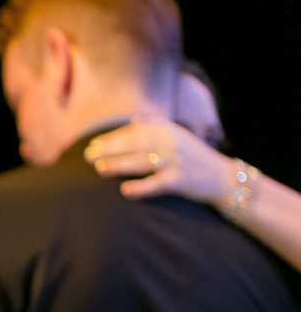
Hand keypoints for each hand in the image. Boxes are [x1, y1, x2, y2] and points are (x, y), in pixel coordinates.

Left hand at [85, 119, 233, 205]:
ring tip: (99, 168)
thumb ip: (156, 127)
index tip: (93, 144)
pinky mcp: (181, 180)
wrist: (224, 178)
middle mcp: (171, 143)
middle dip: (108, 149)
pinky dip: (141, 187)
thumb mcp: (178, 137)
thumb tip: (133, 121)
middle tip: (87, 156)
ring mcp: (176, 161)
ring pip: (141, 162)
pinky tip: (125, 190)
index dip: (112, 138)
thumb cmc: (196, 158)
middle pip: (133, 144)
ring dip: (118, 165)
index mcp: (168, 131)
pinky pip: (156, 184)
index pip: (133, 132)